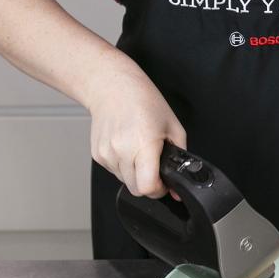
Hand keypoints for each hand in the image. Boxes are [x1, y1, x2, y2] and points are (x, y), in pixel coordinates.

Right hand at [88, 67, 185, 198]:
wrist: (112, 87)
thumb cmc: (143, 101)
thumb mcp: (174, 127)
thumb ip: (181, 159)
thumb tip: (179, 186)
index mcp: (143, 144)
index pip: (147, 187)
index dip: (159, 190)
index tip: (164, 183)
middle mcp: (121, 151)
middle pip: (136, 189)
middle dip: (149, 184)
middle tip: (155, 167)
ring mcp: (107, 154)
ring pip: (125, 181)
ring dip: (135, 174)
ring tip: (140, 150)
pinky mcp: (98, 155)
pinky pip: (114, 171)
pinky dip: (123, 166)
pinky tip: (127, 147)